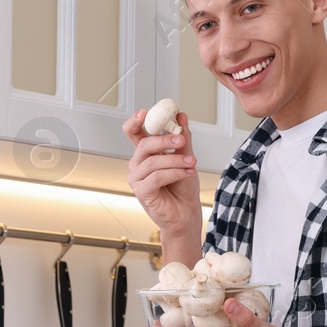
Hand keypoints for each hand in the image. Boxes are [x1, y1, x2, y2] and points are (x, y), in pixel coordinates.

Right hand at [124, 108, 202, 257]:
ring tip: (193, 163)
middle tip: (181, 139)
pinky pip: (157, 176)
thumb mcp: (187, 158)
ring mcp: (137, 179)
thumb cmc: (183, 188)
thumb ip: (183, 139)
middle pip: (144, 144)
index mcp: (146, 154)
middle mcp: (138, 165)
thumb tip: (181, 116)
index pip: (134, 133)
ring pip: (153, 161)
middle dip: (164, 139)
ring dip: (175, 160)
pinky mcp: (141, 192)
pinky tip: (187, 173)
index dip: (136, 122)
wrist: (186, 214)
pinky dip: (174, 173)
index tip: (146, 112)